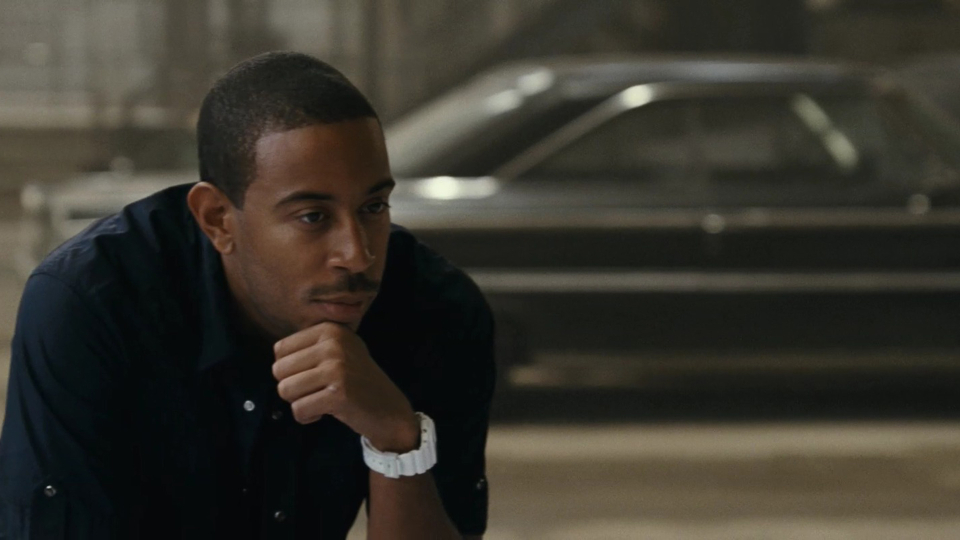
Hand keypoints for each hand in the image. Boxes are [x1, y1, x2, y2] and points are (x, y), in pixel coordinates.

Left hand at [272, 322, 419, 451]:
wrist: (390, 410)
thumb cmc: (358, 382)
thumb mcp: (341, 350)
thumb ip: (310, 345)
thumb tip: (276, 352)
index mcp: (331, 330)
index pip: (280, 349)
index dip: (290, 369)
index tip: (314, 375)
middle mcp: (334, 344)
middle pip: (279, 370)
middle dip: (292, 387)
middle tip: (317, 390)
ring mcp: (337, 368)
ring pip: (284, 390)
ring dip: (299, 402)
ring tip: (321, 400)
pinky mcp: (337, 394)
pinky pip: (298, 409)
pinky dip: (307, 417)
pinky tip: (325, 412)